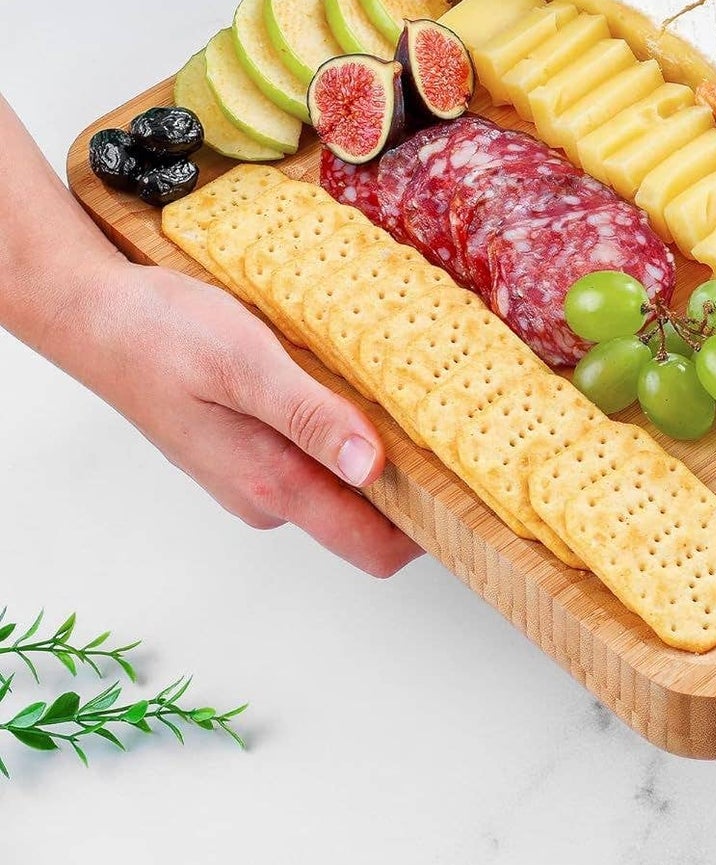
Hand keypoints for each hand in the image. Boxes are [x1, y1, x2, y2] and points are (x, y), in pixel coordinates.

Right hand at [77, 260, 421, 577]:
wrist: (94, 317)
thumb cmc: (160, 335)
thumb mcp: (247, 365)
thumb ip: (310, 418)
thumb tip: (372, 468)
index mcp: (273, 483)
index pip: (375, 547)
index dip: (431, 526)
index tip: (473, 482)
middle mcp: (269, 492)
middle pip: (371, 514)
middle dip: (415, 476)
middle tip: (449, 416)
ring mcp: (259, 472)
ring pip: (346, 478)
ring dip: (379, 444)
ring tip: (405, 389)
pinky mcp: (252, 446)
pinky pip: (319, 452)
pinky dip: (346, 425)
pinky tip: (351, 379)